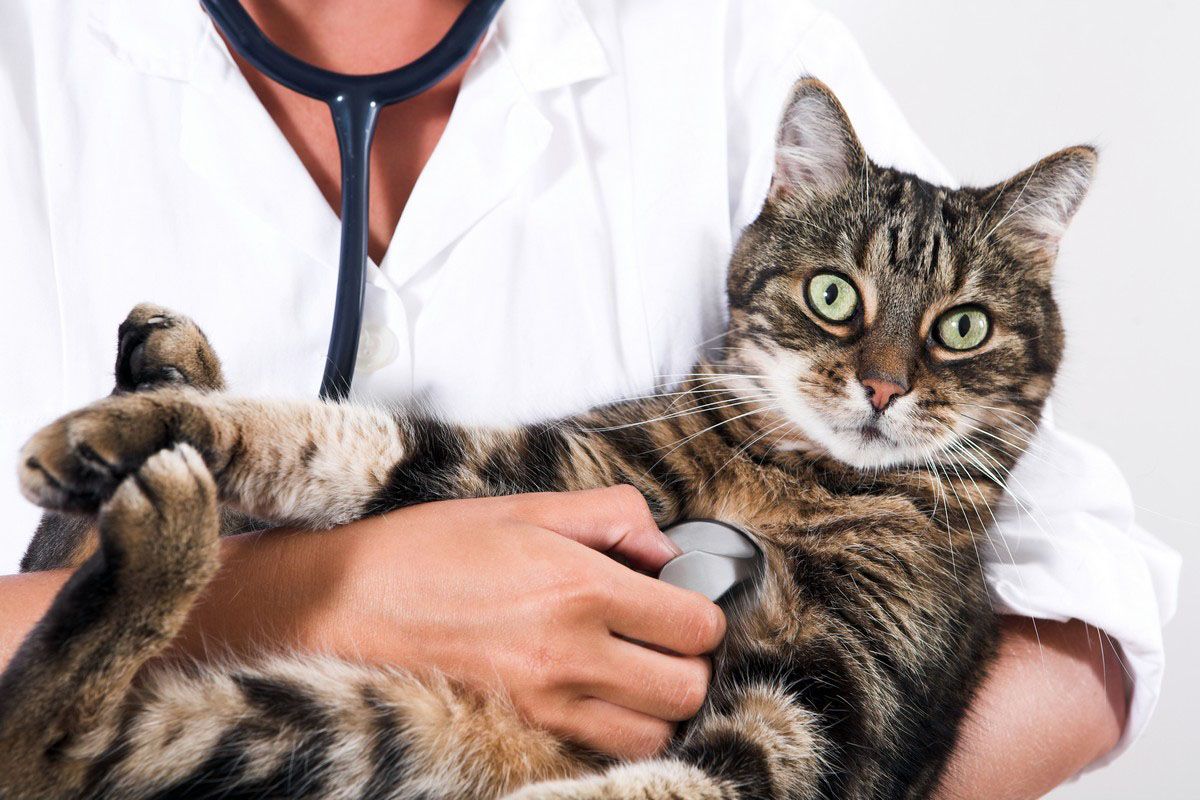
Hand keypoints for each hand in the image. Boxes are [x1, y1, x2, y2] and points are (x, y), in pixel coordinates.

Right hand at [174, 487, 726, 758]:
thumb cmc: (424, 550)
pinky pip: (600, 749)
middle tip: (663, 634)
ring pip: (653, 731)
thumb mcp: (522, 506)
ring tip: (632, 666)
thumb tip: (664, 545)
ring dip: (657, 701)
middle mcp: (569, 652)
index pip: (694, 623)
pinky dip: (616, 728)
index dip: (702, 608)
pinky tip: (595, 692)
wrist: (339, 608)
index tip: (682, 597)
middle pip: (687, 687)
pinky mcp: (520, 731)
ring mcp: (544, 703)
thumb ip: (608, 515)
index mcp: (577, 585)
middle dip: (689, 660)